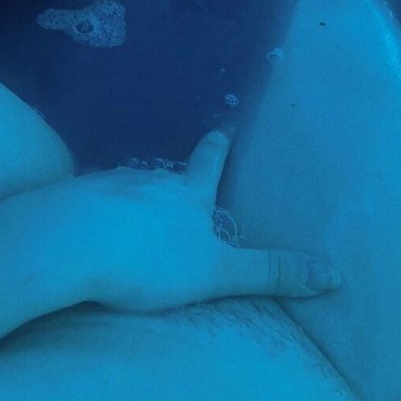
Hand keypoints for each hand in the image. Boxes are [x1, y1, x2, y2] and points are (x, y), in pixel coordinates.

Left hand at [77, 131, 340, 311]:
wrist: (67, 244)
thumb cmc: (148, 259)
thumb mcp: (216, 272)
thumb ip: (269, 273)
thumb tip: (333, 273)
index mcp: (185, 196)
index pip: (207, 164)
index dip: (217, 147)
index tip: (222, 127)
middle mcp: (146, 182)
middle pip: (164, 176)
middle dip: (172, 180)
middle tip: (176, 183)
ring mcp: (104, 187)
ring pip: (126, 188)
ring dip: (133, 198)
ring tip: (132, 214)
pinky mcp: (70, 200)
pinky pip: (89, 203)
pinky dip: (95, 212)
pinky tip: (90, 228)